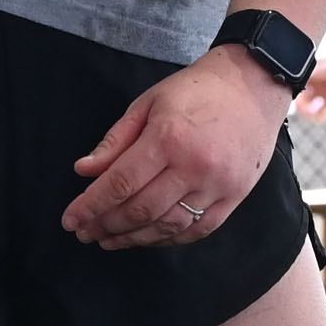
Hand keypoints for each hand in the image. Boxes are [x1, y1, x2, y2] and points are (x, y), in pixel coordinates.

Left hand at [63, 48, 287, 250]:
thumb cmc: (197, 90)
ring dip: (133, 238)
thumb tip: (84, 171)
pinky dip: (168, 238)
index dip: (90, 206)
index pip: (120, 184)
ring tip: (109, 240)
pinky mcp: (234, 197)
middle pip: (140, 210)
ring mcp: (218, 186)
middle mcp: (194, 167)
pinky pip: (197, 230)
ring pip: (167, 226)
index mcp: (168, 138)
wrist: (255, 85)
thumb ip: (116, 140)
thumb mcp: (148, 103)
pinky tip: (146, 237)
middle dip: (106, 226)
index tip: (70, 220)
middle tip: (85, 233)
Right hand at [300, 54, 325, 120]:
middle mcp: (315, 84)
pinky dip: (317, 117)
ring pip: (307, 108)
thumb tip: (300, 78)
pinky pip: (319, 114)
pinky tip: (322, 115)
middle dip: (301, 106)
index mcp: (312, 72)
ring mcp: (322, 95)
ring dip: (309, 113)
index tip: (297, 99)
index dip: (292, 92)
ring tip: (317, 113)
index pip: (295, 83)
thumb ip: (317, 73)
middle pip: (299, 98)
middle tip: (309, 110)